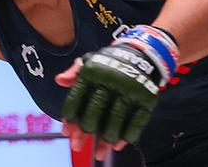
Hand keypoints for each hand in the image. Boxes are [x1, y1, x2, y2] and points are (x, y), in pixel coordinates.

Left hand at [58, 26, 176, 158]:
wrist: (142, 53)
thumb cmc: (110, 62)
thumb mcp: (90, 61)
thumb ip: (74, 72)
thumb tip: (59, 81)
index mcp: (93, 70)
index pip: (77, 96)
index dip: (70, 116)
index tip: (66, 132)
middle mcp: (111, 79)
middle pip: (96, 110)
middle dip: (85, 131)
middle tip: (78, 146)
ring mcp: (131, 89)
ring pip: (116, 119)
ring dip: (106, 139)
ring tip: (99, 152)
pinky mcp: (148, 98)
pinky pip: (137, 121)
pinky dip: (127, 136)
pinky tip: (118, 145)